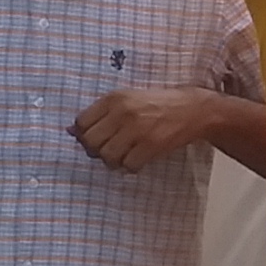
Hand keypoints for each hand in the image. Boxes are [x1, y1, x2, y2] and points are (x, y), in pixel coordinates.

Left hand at [70, 86, 231, 173]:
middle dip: (97, 150)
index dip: (85, 134)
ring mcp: (137, 129)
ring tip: (125, 155)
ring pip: (107, 156)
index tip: (97, 137)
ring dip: (114, 161)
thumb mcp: (128, 100)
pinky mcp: (151, 145)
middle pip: (91, 142)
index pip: (81, 122)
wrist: (194, 109)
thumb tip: (71, 131)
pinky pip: (128, 165)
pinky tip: (138, 159)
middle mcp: (122, 112)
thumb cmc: (159, 104)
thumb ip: (101, 114)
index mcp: (114, 98)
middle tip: (110, 149)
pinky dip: (131, 167)